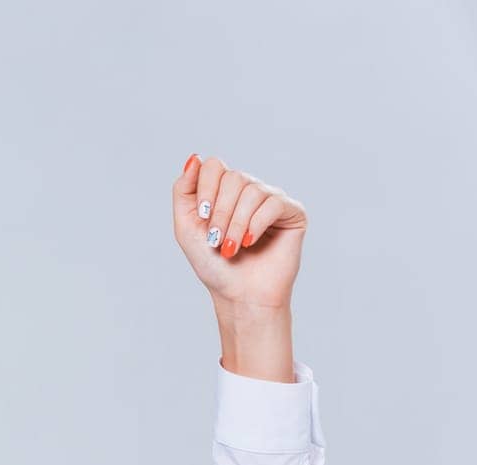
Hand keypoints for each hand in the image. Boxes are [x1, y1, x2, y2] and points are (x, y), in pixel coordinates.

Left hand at [172, 154, 306, 310]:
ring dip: (235, 223)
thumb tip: (195, 157)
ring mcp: (272, 199)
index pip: (214, 166)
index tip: (201, 217)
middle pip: (233, 177)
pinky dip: (256, 224)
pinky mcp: (293, 212)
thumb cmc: (213, 265)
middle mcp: (249, 190)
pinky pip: (273, 203)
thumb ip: (184, 191)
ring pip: (252, 190)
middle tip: (216, 240)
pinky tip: (250, 243)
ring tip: (232, 248)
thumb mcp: (186, 227)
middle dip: (220, 212)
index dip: (205, 189)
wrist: (239, 294)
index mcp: (224, 192)